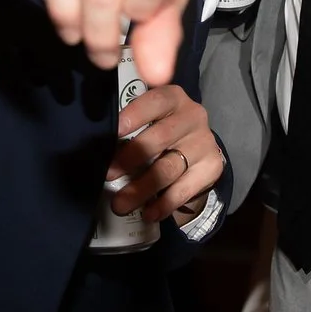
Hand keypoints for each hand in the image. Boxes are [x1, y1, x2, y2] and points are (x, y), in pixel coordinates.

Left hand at [107, 84, 224, 223]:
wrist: (196, 147)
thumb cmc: (161, 129)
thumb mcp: (149, 119)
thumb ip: (129, 126)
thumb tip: (98, 147)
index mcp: (173, 98)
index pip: (154, 102)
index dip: (133, 116)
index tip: (112, 133)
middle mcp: (193, 116)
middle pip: (160, 138)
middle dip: (130, 158)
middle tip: (107, 174)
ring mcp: (204, 143)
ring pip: (168, 169)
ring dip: (141, 189)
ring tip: (120, 204)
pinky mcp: (212, 168)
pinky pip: (184, 190)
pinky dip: (163, 204)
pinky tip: (148, 213)